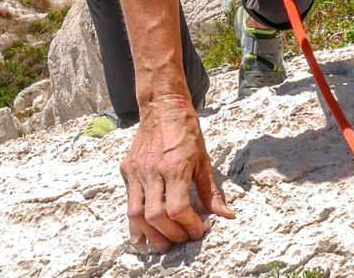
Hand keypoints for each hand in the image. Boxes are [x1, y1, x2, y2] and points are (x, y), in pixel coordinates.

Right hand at [119, 95, 234, 251]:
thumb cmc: (186, 132)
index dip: (187, 225)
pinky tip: (141, 236)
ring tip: (162, 244)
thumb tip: (226, 215)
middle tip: (181, 240)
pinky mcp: (127, 169)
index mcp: (175, 167)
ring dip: (149, 234)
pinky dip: (133, 222)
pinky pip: (128, 201)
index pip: (177, 208)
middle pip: (155, 216)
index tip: (196, 231)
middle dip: (170, 234)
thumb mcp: (203, 160)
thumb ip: (211, 192)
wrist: (162, 107)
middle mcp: (153, 170)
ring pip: (136, 213)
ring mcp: (137, 171)